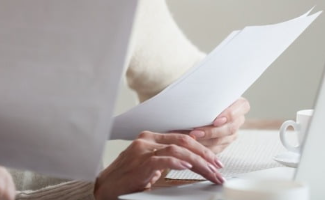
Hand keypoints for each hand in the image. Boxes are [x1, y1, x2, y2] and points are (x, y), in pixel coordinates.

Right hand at [93, 131, 223, 199]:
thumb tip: (189, 162)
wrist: (106, 186)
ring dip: (198, 162)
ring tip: (210, 172)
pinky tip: (188, 168)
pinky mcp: (140, 162)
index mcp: (151, 137)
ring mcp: (143, 150)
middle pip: (183, 141)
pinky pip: (163, 159)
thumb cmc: (128, 177)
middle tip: (218, 168)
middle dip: (204, 155)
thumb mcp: (151, 165)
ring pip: (178, 150)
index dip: (201, 148)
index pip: (182, 138)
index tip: (215, 160)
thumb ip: (166, 159)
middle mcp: (147, 139)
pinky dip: (178, 163)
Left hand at [189, 97, 248, 153]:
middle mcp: (239, 119)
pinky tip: (194, 143)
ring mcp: (233, 132)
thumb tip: (197, 93)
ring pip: (223, 140)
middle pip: (230, 128)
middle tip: (195, 131)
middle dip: (212, 132)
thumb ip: (209, 94)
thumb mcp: (210, 91)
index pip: (242, 107)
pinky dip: (205, 147)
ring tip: (191, 137)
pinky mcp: (226, 142)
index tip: (215, 120)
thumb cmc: (206, 95)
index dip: (230, 115)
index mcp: (240, 104)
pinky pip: (218, 148)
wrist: (203, 106)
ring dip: (206, 140)